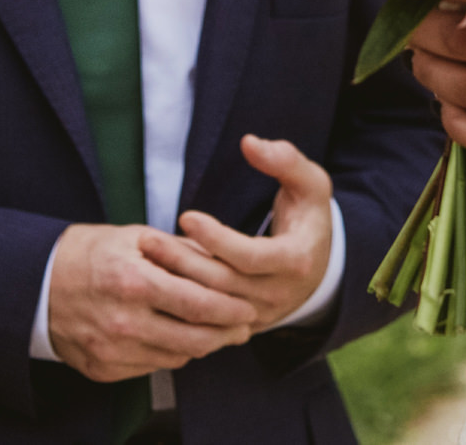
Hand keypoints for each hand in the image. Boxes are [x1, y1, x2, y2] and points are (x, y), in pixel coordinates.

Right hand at [45, 223, 254, 382]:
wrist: (33, 283)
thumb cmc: (87, 252)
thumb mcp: (133, 237)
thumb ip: (180, 251)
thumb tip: (224, 260)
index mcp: (133, 282)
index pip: (199, 304)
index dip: (231, 310)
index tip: (249, 308)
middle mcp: (123, 322)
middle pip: (194, 339)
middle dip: (226, 334)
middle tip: (244, 327)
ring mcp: (111, 351)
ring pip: (176, 358)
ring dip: (202, 346)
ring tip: (217, 332)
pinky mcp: (102, 369)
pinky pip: (151, 368)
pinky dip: (170, 354)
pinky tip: (179, 339)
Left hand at [145, 135, 335, 334]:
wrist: (319, 266)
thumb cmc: (309, 216)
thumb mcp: (311, 184)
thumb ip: (285, 160)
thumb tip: (249, 142)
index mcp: (296, 261)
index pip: (251, 257)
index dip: (217, 239)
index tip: (186, 216)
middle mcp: (278, 293)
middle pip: (223, 284)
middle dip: (183, 261)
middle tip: (148, 239)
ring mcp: (259, 313)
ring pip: (210, 305)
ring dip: (176, 280)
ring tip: (146, 253)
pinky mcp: (242, 323)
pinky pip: (206, 318)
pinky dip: (180, 299)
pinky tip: (156, 277)